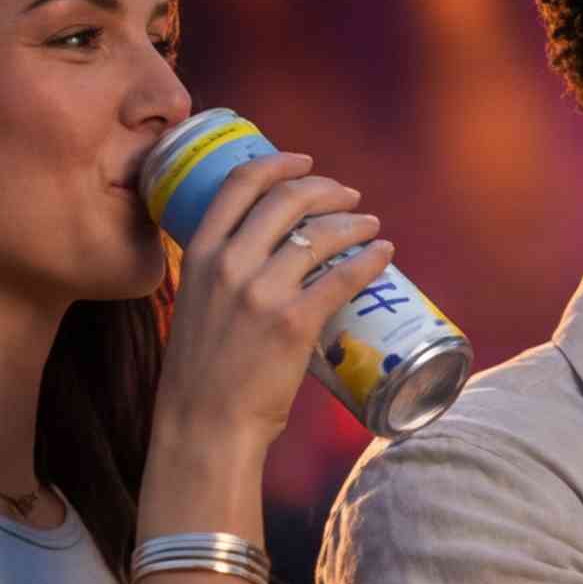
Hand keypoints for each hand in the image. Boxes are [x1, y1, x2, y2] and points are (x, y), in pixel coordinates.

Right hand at [156, 162, 385, 452]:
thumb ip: (223, 278)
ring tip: (371, 225)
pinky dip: (369, 260)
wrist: (204, 423)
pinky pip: (342, 278)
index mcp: (199, 254)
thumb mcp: (198, 305)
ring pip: (320, 235)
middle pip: (287, 200)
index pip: (238, 185)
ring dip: (354, 222)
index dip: (277, 164)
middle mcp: (229, 264)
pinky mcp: (293, 322)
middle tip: (350, 195)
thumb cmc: (202, 372)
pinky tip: (384, 254)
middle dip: (325, 189)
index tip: (303, 161)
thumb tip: (268, 260)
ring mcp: (261, 292)